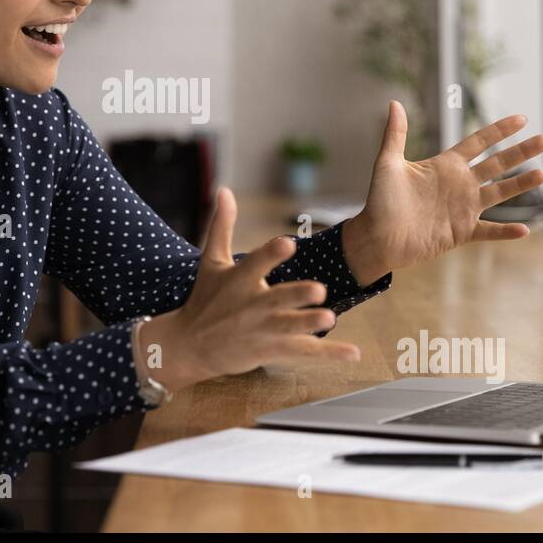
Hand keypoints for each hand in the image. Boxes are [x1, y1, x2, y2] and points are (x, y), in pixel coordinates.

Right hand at [142, 187, 360, 390]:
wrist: (189, 347)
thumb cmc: (204, 299)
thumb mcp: (211, 261)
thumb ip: (222, 225)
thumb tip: (224, 189)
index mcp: (239, 280)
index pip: (256, 263)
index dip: (271, 254)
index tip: (288, 243)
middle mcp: (251, 305)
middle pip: (277, 298)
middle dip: (297, 295)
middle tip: (319, 290)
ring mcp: (262, 330)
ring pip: (290, 326)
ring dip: (309, 323)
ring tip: (330, 318)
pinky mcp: (271, 349)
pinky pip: (303, 351)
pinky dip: (329, 353)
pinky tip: (353, 353)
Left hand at [342, 101, 542, 284]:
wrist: (377, 237)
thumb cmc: (380, 200)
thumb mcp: (388, 163)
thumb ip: (395, 134)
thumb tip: (393, 102)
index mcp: (445, 165)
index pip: (478, 142)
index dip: (499, 131)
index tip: (521, 118)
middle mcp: (459, 184)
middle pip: (497, 164)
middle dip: (521, 152)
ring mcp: (463, 209)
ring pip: (499, 194)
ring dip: (520, 185)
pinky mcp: (461, 232)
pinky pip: (488, 231)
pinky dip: (505, 232)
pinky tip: (525, 229)